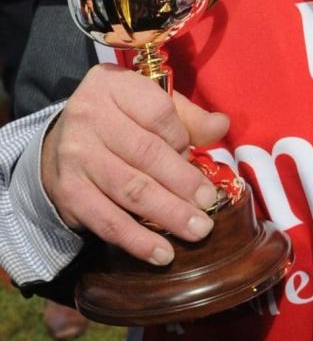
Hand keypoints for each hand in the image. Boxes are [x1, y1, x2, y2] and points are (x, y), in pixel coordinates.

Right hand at [41, 65, 230, 264]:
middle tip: (209, 205)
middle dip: (183, 183)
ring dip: (168, 214)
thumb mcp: (150, 104)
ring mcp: (76, 156)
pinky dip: (137, 240)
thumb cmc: (121, 121)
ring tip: (198, 230)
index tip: (195, 155)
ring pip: (130, 190)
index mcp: (112, 86)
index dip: (182, 137)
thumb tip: (221, 125)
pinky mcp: (69, 192)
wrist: (62, 143)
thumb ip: (187, 117)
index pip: (157, 112)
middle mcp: (88, 116)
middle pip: (146, 154)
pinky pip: (107, 220)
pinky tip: (162, 254)